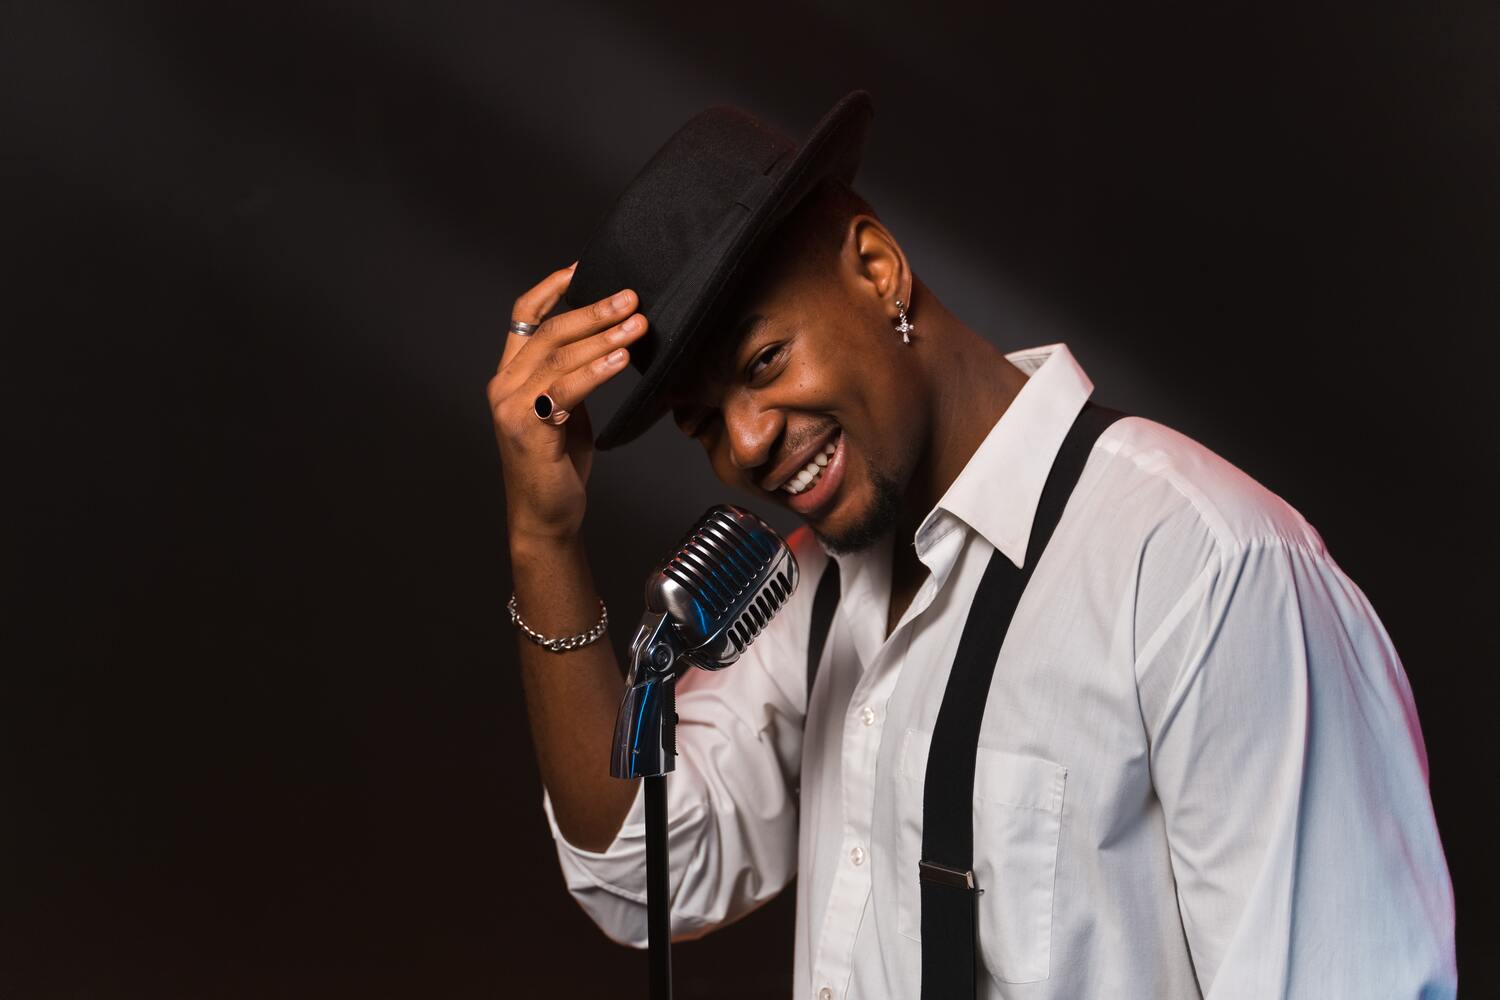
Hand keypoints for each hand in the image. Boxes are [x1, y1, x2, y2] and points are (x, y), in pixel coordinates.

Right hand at [487, 263, 650, 542]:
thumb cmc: (557, 464)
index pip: (524, 316)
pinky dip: (596, 370)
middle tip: (632, 299)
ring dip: (604, 336)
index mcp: (510, 375)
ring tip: (638, 324)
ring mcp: (512, 406)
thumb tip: (610, 342)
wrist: (545, 516)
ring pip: (560, 356)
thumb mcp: (565, 411)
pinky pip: (566, 389)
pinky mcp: (528, 428)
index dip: (552, 289)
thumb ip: (573, 377)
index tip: (583, 268)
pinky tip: (621, 359)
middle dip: (595, 310)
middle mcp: (504, 385)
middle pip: (550, 332)